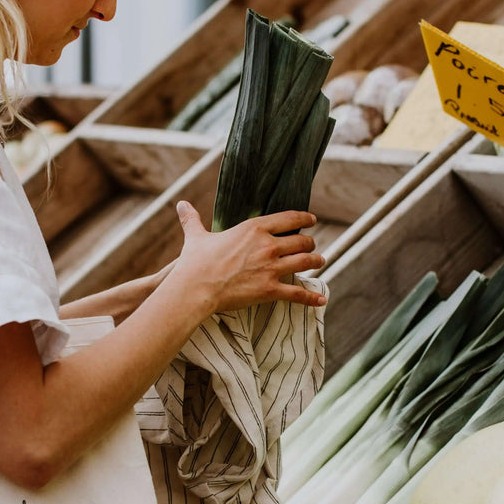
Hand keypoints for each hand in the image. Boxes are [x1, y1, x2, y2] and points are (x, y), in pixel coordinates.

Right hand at [170, 201, 326, 317]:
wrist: (195, 288)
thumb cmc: (195, 262)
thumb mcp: (196, 237)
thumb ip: (193, 220)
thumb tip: (181, 205)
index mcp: (254, 228)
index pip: (289, 219)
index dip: (304, 219)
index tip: (311, 220)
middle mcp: (268, 246)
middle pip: (301, 241)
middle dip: (310, 244)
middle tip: (312, 246)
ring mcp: (271, 268)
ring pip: (305, 262)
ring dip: (316, 262)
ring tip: (320, 262)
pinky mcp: (270, 290)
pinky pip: (297, 293)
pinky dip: (312, 297)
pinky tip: (322, 299)